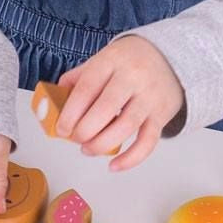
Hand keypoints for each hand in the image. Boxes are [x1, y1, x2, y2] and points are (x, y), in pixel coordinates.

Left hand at [54, 36, 184, 171]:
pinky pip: (148, 141)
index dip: (71, 112)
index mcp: (111, 61)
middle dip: (85, 130)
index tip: (61, 129)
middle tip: (75, 139)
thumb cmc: (126, 63)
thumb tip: (53, 104)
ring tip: (88, 150)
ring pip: (126, 126)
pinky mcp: (162, 114)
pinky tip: (114, 166)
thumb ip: (77, 79)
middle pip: (106, 108)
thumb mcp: (100, 60)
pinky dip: (131, 158)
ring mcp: (149, 96)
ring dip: (102, 144)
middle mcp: (132, 77)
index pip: (87, 88)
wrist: (168, 57)